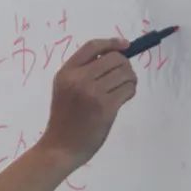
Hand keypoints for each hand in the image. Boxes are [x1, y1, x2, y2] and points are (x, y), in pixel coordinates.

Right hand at [39, 37, 137, 168]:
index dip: (112, 43)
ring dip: (130, 79)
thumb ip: (82, 72)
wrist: (60, 147)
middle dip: (125, 65)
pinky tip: (122, 98)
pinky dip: (130, 91)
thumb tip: (116, 55)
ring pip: (125, 73)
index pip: (93, 46)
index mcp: (66, 73)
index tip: (125, 45)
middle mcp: (79, 79)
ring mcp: (92, 93)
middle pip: (114, 58)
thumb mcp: (64, 89)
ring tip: (123, 89)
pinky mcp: (105, 107)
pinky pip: (128, 89)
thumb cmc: (64, 119)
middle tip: (124, 77)